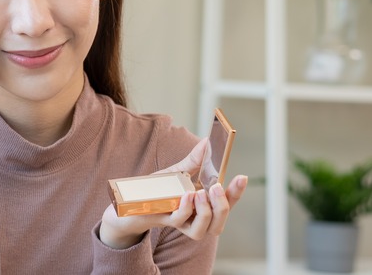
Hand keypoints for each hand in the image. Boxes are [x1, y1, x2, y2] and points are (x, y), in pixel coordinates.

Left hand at [99, 138, 247, 248]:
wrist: (129, 204)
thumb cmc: (156, 190)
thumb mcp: (177, 172)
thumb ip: (194, 160)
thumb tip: (207, 142)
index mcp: (202, 206)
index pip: (226, 204)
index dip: (236, 193)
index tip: (242, 177)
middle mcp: (194, 219)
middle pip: (219, 224)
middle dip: (223, 206)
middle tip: (217, 187)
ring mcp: (180, 223)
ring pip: (203, 230)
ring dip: (206, 212)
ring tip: (200, 193)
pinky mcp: (164, 221)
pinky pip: (180, 221)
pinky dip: (186, 209)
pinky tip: (186, 196)